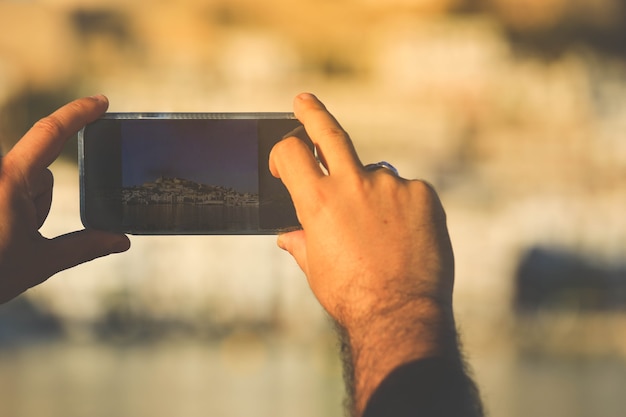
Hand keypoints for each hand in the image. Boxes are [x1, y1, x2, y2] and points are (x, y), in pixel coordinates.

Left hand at [0, 95, 129, 303]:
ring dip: (27, 209)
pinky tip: (2, 235)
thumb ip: (84, 247)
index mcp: (10, 180)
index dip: (78, 113)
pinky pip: (11, 190)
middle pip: (41, 173)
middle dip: (41, 203)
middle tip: (25, 237)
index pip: (50, 132)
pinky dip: (14, 209)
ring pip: (25, 185)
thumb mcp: (39, 262)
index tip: (101, 102)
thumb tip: (122, 240)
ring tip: (7, 240)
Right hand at [270, 93, 456, 415]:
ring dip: (371, 194)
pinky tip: (404, 238)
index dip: (283, 151)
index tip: (286, 159)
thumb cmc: (352, 296)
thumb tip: (288, 234)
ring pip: (374, 175)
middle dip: (312, 113)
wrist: (400, 315)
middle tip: (304, 101)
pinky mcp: (422, 193)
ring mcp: (391, 185)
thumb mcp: (315, 269)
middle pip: (330, 132)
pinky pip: (406, 191)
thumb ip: (301, 242)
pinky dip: (401, 208)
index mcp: (318, 202)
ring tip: (380, 236)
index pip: (292, 152)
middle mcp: (353, 184)